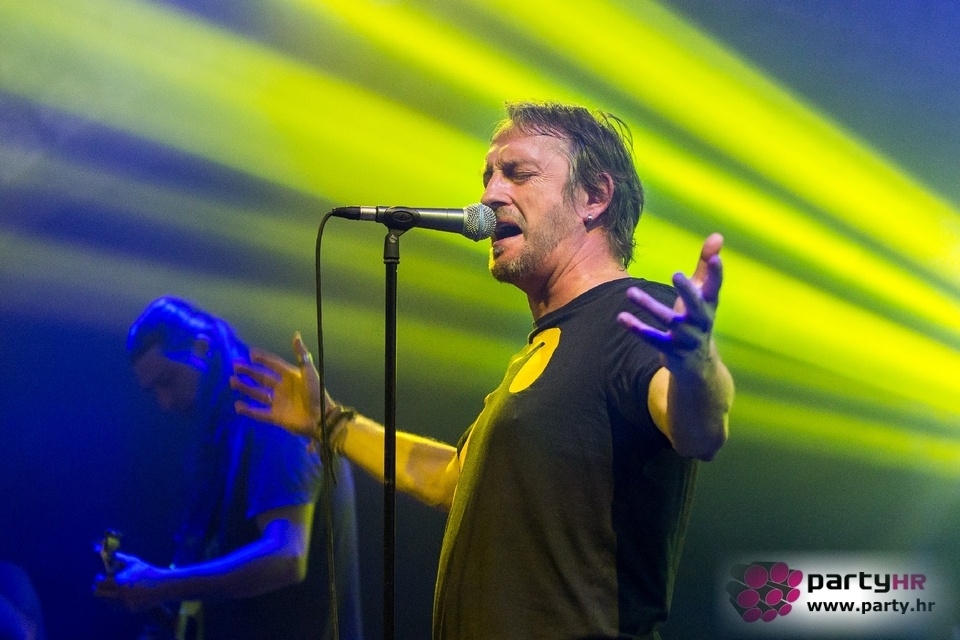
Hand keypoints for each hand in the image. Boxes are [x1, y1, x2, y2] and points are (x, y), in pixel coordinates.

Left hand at [93, 552, 167, 610]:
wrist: (161, 586)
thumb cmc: (148, 572)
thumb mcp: (134, 562)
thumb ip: (122, 558)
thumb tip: (112, 554)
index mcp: (118, 581)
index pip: (99, 582)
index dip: (98, 579)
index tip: (100, 576)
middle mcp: (118, 593)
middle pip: (98, 593)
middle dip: (98, 588)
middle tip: (101, 585)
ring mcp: (123, 602)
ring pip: (107, 600)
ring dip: (108, 594)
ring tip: (116, 588)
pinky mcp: (128, 608)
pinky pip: (117, 606)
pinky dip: (116, 600)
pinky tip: (122, 594)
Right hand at [230, 332, 335, 438]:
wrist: (320, 417)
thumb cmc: (316, 393)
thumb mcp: (309, 371)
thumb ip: (301, 354)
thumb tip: (296, 334)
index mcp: (291, 376)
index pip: (274, 365)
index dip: (263, 359)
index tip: (250, 353)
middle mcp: (282, 388)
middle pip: (262, 378)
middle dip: (249, 372)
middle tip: (235, 366)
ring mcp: (278, 402)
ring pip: (258, 393)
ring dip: (245, 388)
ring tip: (232, 381)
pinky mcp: (275, 416)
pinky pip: (259, 412)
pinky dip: (248, 410)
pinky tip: (237, 405)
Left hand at [617, 233, 723, 370]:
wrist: (698, 366)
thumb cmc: (697, 319)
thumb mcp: (703, 295)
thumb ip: (705, 267)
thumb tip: (717, 235)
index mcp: (709, 305)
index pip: (715, 287)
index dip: (716, 273)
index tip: (716, 258)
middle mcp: (701, 322)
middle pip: (697, 305)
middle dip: (688, 291)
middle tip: (677, 274)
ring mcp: (687, 338)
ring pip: (669, 321)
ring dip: (649, 306)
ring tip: (630, 291)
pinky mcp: (671, 351)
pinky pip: (653, 339)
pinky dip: (637, 329)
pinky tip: (622, 317)